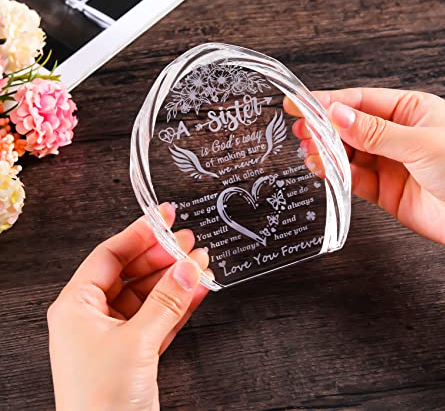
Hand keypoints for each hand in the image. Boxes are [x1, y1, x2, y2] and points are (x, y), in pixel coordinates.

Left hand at [48, 204, 210, 409]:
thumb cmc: (100, 402)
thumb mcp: (135, 342)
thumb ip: (166, 301)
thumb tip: (189, 266)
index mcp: (77, 306)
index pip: (110, 255)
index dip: (138, 234)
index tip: (162, 218)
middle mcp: (94, 316)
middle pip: (132, 271)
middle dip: (163, 256)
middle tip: (188, 241)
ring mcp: (116, 332)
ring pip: (150, 293)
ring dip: (176, 278)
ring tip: (200, 262)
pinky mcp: (136, 349)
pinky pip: (160, 315)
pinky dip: (180, 302)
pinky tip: (198, 288)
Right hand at [285, 88, 444, 276]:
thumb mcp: (419, 141)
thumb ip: (373, 132)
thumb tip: (336, 114)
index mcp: (410, 110)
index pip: (361, 101)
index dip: (329, 102)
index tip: (302, 104)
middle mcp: (398, 135)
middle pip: (351, 127)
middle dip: (325, 129)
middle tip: (302, 131)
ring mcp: (391, 163)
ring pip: (349, 153)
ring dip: (328, 153)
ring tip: (310, 153)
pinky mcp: (386, 191)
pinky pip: (355, 179)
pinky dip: (338, 175)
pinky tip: (325, 170)